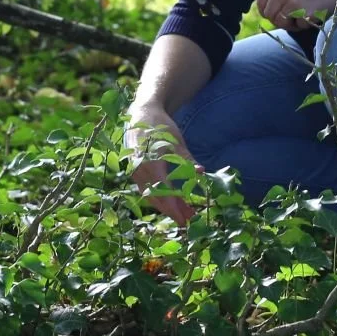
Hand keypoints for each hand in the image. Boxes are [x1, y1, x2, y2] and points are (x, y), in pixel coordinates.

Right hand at [124, 106, 197, 223]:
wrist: (141, 114)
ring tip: (183, 214)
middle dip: (172, 211)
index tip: (186, 217)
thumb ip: (186, 159)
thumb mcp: (175, 141)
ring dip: (166, 206)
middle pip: (156, 197)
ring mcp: (135, 172)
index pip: (163, 191)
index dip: (174, 206)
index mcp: (150, 162)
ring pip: (150, 196)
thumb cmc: (160, 127)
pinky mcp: (135, 172)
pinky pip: (146, 190)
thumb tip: (201, 172)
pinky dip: (159, 198)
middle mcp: (140, 170)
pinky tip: (171, 203)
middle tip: (188, 221)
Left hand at [255, 0, 336, 31]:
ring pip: (280, 22)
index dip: (266, 12)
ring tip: (305, 17)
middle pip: (269, 14)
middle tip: (293, 21)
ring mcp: (292, 0)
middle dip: (279, 21)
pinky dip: (306, 25)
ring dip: (291, 24)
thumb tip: (272, 6)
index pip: (260, 1)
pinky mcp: (304, 11)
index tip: (276, 16)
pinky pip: (298, 25)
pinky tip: (316, 15)